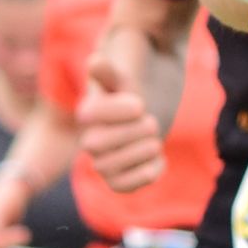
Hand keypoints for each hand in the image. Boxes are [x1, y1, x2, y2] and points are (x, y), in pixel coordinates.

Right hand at [78, 51, 164, 193]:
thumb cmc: (132, 92)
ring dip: (139, 153)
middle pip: (95, 144)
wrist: (144, 114)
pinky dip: (145, 174)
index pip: (89, 114)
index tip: (140, 104)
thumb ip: (110, 71)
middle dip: (131, 132)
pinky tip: (159, 159)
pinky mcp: (118, 179)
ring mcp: (102, 161)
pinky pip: (123, 187)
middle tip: (151, 122)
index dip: (116, 110)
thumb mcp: (125, 78)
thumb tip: (95, 61)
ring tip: (155, 141)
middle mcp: (90, 139)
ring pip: (108, 169)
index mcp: (89, 111)